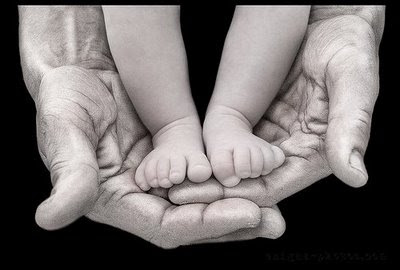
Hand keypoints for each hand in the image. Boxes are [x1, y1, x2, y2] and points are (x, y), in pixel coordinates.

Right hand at [33, 65, 284, 247]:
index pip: (163, 225)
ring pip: (204, 202)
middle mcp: (141, 195)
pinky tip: (258, 178)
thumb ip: (68, 172)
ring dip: (239, 206)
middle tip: (273, 221)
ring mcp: (160, 178)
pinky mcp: (174, 156)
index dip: (203, 225)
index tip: (247, 216)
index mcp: (114, 198)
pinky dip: (231, 180)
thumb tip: (50, 218)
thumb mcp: (64, 126)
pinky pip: (207, 175)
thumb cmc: (66, 94)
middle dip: (231, 223)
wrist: (83, 67)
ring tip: (276, 208)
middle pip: (191, 221)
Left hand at [169, 6, 384, 205]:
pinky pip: (232, 139)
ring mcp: (273, 133)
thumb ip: (352, 125)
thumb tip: (356, 177)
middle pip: (249, 182)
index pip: (272, 186)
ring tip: (174, 181)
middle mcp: (291, 148)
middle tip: (176, 194)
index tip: (203, 201)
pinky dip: (212, 151)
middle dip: (214, 191)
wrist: (331, 18)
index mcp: (316, 150)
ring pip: (236, 166)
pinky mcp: (259, 116)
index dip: (238, 197)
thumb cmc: (348, 45)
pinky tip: (189, 158)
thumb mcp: (353, 79)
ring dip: (208, 177)